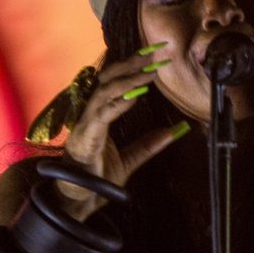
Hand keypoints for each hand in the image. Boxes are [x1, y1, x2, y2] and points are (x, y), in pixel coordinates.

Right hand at [57, 43, 187, 218]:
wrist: (79, 200)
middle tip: (155, 52)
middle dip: (132, 63)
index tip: (154, 55)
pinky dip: (119, 103)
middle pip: (109, 79)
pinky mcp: (86, 136)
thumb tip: (174, 132)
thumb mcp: (130, 160)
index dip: (133, 67)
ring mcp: (86, 123)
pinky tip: (135, 96)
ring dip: (128, 79)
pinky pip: (102, 114)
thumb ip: (148, 145)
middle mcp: (90, 113)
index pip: (115, 82)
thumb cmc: (97, 179)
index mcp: (99, 114)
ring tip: (149, 70)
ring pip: (105, 92)